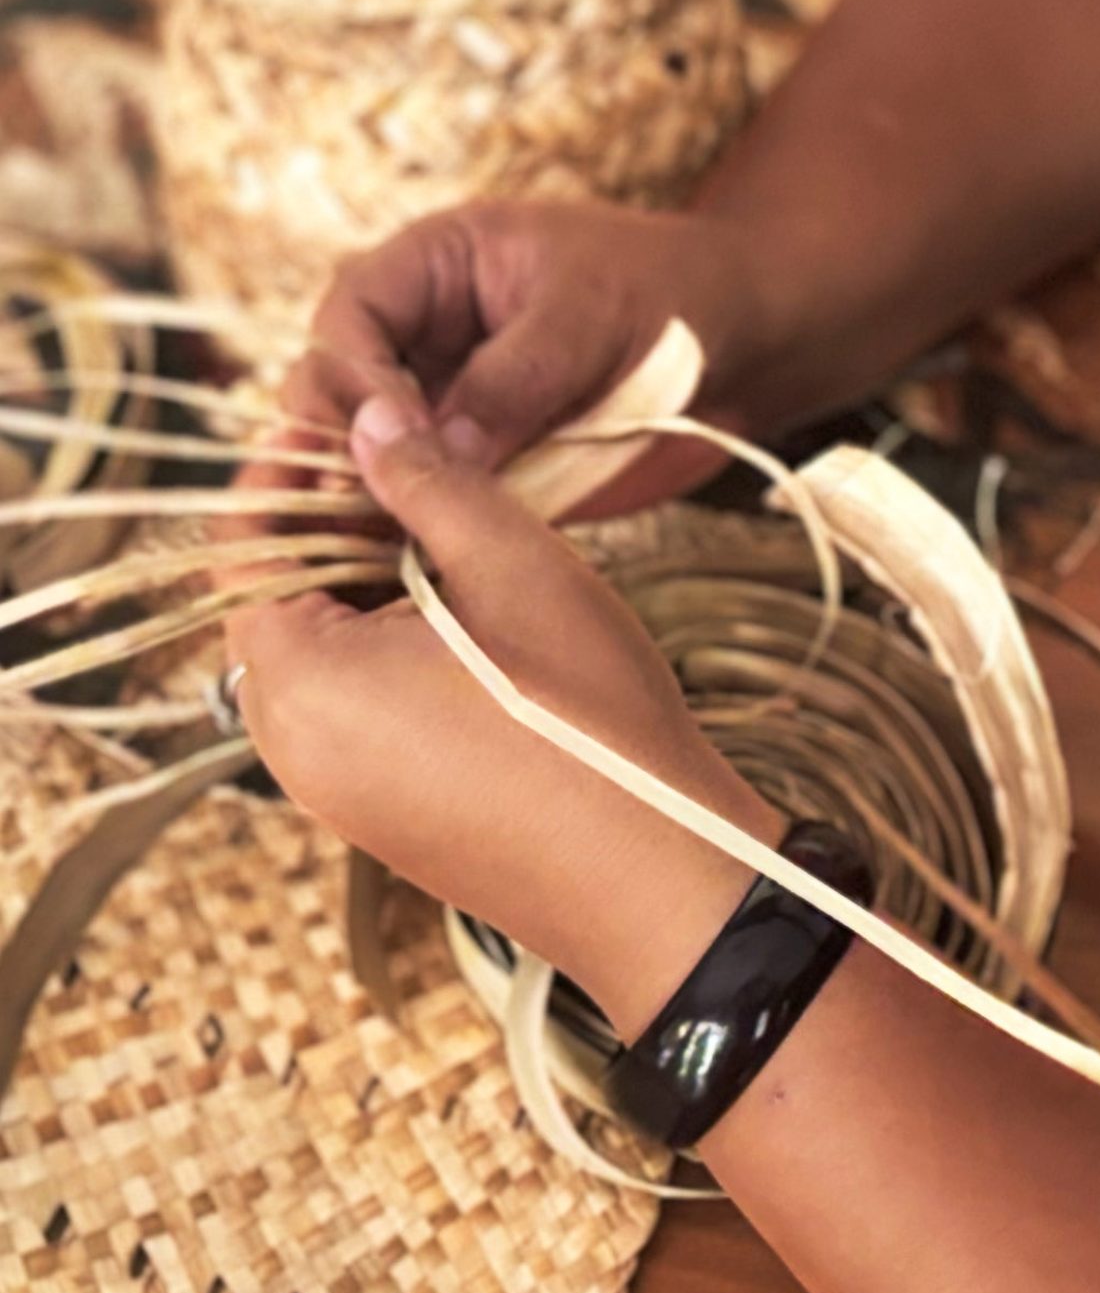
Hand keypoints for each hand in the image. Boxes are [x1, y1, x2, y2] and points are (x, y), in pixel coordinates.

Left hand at [226, 395, 780, 1033]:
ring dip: (370, 586)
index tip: (357, 419)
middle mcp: (292, 750)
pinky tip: (472, 619)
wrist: (658, 873)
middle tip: (419, 469)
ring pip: (320, 655)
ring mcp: (335, 793)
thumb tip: (369, 420)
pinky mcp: (382, 817)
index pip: (247, 545)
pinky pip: (354, 709)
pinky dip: (389, 650)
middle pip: (277, 601)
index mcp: (301, 684)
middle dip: (337, 526)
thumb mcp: (511, 564)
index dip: (294, 469)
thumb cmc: (587, 716)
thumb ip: (427, 481)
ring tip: (458, 538)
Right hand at [282, 201, 775, 514]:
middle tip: (362, 501)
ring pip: (370, 457)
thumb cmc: (671, 295)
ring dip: (365, 498)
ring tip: (372, 544)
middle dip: (340, 442)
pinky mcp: (482, 468)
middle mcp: (426, 340)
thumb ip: (514, 377)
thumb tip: (438, 448)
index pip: (350, 315)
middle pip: (335, 389)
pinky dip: (413, 532)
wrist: (744, 344)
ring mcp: (449, 407)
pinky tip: (411, 566)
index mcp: (436, 268)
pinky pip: (426, 501)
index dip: (352, 372)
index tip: (381, 433)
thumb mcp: (591, 316)